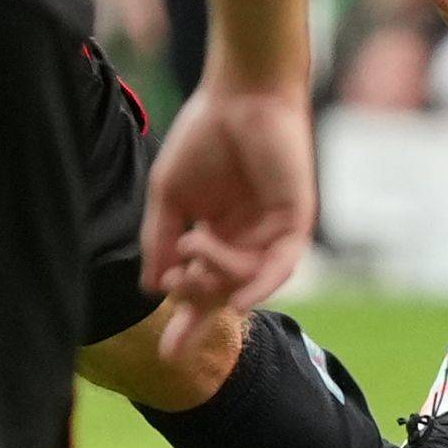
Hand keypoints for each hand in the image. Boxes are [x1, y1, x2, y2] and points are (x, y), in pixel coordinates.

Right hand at [138, 75, 316, 386]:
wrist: (238, 95)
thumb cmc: (203, 136)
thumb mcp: (170, 196)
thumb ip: (161, 241)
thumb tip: (152, 289)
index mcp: (217, 235)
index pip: (201, 287)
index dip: (184, 320)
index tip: (164, 352)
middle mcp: (247, 240)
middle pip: (224, 294)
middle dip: (198, 313)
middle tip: (172, 323)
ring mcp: (272, 233)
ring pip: (245, 279)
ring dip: (216, 276)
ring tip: (193, 245)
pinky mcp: (295, 221)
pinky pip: (280, 265)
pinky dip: (259, 283)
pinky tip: (238, 298)